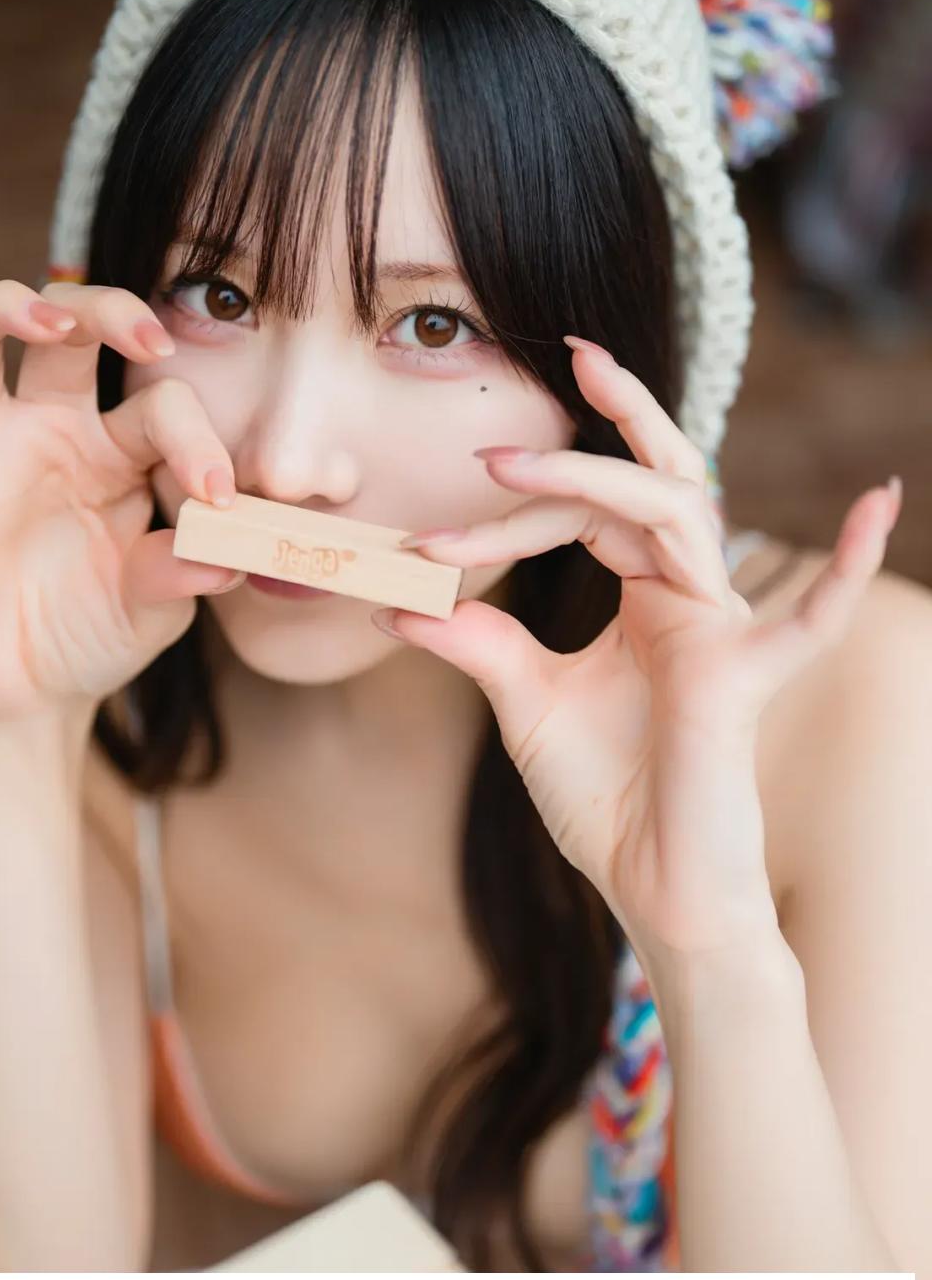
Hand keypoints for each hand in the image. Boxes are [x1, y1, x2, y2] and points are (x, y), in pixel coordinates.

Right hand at [0, 283, 243, 723]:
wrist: (22, 694)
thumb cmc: (95, 634)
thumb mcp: (152, 611)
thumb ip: (180, 575)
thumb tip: (226, 556)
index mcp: (121, 451)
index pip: (159, 405)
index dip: (196, 439)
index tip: (217, 497)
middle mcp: (52, 429)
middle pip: (72, 330)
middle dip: (111, 311)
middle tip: (151, 339)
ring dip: (5, 308)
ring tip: (48, 321)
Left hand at [374, 339, 901, 958]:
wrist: (648, 888)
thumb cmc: (601, 798)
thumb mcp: (525, 705)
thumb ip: (478, 645)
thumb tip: (399, 605)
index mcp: (640, 595)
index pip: (582, 517)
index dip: (508, 519)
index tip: (426, 542)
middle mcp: (685, 597)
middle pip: (639, 489)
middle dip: (583, 440)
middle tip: (534, 391)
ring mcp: (720, 629)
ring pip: (679, 514)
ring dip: (596, 478)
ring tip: (506, 469)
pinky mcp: (745, 675)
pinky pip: (811, 616)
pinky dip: (847, 563)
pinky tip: (881, 499)